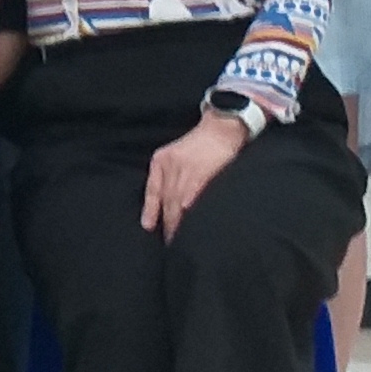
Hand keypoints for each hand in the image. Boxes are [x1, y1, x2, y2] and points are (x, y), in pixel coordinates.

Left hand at [142, 108, 248, 233]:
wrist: (221, 128)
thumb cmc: (199, 146)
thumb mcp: (173, 156)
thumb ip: (166, 178)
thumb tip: (160, 207)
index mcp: (160, 160)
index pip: (151, 191)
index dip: (151, 212)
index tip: (149, 229)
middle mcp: (169, 165)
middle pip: (165, 201)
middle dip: (166, 224)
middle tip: (170, 243)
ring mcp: (184, 169)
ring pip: (176, 203)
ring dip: (177, 224)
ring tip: (179, 241)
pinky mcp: (201, 174)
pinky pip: (190, 198)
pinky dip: (188, 214)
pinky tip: (190, 227)